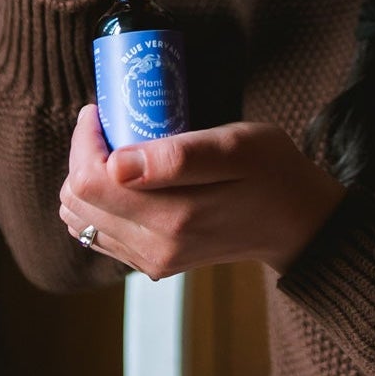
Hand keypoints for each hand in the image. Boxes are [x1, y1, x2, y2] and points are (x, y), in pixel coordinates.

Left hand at [57, 106, 347, 279]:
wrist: (297, 223)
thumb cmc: (272, 172)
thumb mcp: (237, 147)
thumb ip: (178, 157)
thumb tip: (116, 163)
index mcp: (172, 218)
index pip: (88, 182)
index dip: (84, 141)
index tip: (103, 111)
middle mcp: (154, 248)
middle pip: (77, 202)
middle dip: (82, 157)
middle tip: (112, 125)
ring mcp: (151, 260)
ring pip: (81, 220)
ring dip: (88, 180)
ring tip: (119, 150)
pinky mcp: (153, 263)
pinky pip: (100, 234)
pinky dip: (99, 202)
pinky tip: (126, 178)